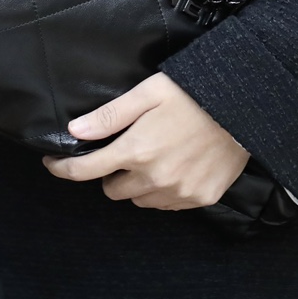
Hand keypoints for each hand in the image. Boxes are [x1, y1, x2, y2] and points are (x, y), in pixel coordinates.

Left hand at [42, 72, 249, 209]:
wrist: (244, 107)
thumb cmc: (192, 93)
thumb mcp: (147, 94)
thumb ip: (110, 116)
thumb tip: (74, 131)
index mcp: (136, 150)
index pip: (86, 171)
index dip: (63, 169)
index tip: (54, 164)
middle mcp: (155, 178)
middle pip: (113, 190)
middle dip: (112, 173)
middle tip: (125, 151)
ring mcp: (179, 192)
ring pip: (140, 201)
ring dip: (138, 185)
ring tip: (153, 157)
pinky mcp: (200, 197)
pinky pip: (168, 205)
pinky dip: (164, 191)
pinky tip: (174, 167)